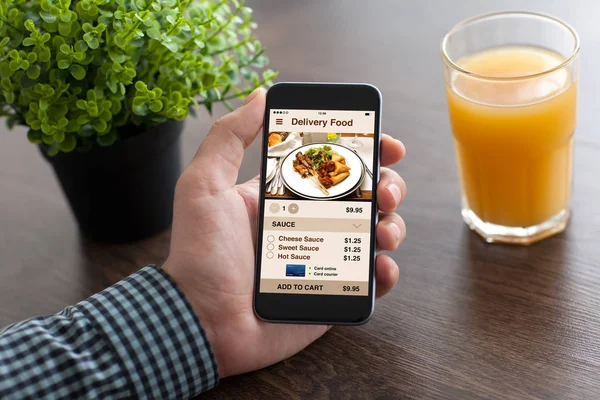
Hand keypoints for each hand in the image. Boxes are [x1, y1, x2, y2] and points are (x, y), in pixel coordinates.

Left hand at [164, 88, 406, 377]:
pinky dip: (385, 273)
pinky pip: (371, 282)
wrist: (200, 319)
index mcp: (286, 196)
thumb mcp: (204, 185)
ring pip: (376, 235)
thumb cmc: (199, 253)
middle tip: (384, 191)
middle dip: (388, 187)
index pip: (334, 166)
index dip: (366, 152)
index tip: (386, 145)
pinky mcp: (333, 293)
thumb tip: (258, 96)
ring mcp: (325, 259)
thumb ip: (228, 138)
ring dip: (393, 226)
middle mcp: (310, 224)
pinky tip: (380, 265)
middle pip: (365, 197)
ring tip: (383, 231)